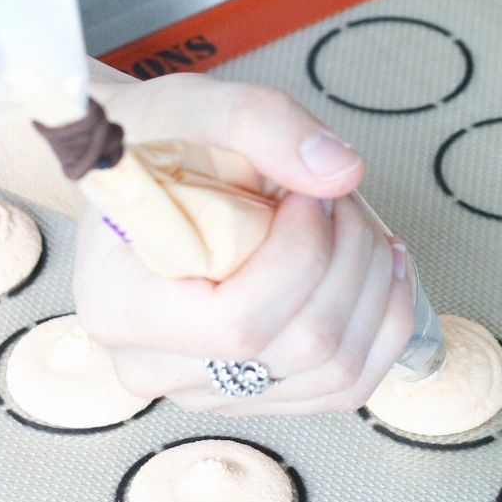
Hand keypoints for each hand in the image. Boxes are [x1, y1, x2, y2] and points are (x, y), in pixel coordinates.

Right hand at [73, 73, 415, 414]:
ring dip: (372, 289)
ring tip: (359, 224)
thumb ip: (264, 125)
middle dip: (346, 259)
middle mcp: (154, 366)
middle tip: (339, 196)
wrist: (142, 173)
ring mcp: (205, 391)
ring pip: (335, 373)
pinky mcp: (251, 394)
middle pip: (298, 348)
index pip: (239, 322)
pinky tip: (378, 267)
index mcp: (120, 306)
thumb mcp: (195, 106)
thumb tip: (343, 172)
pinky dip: (382, 323)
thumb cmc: (156, 141)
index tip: (309, 194)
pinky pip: (346, 385)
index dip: (301, 256)